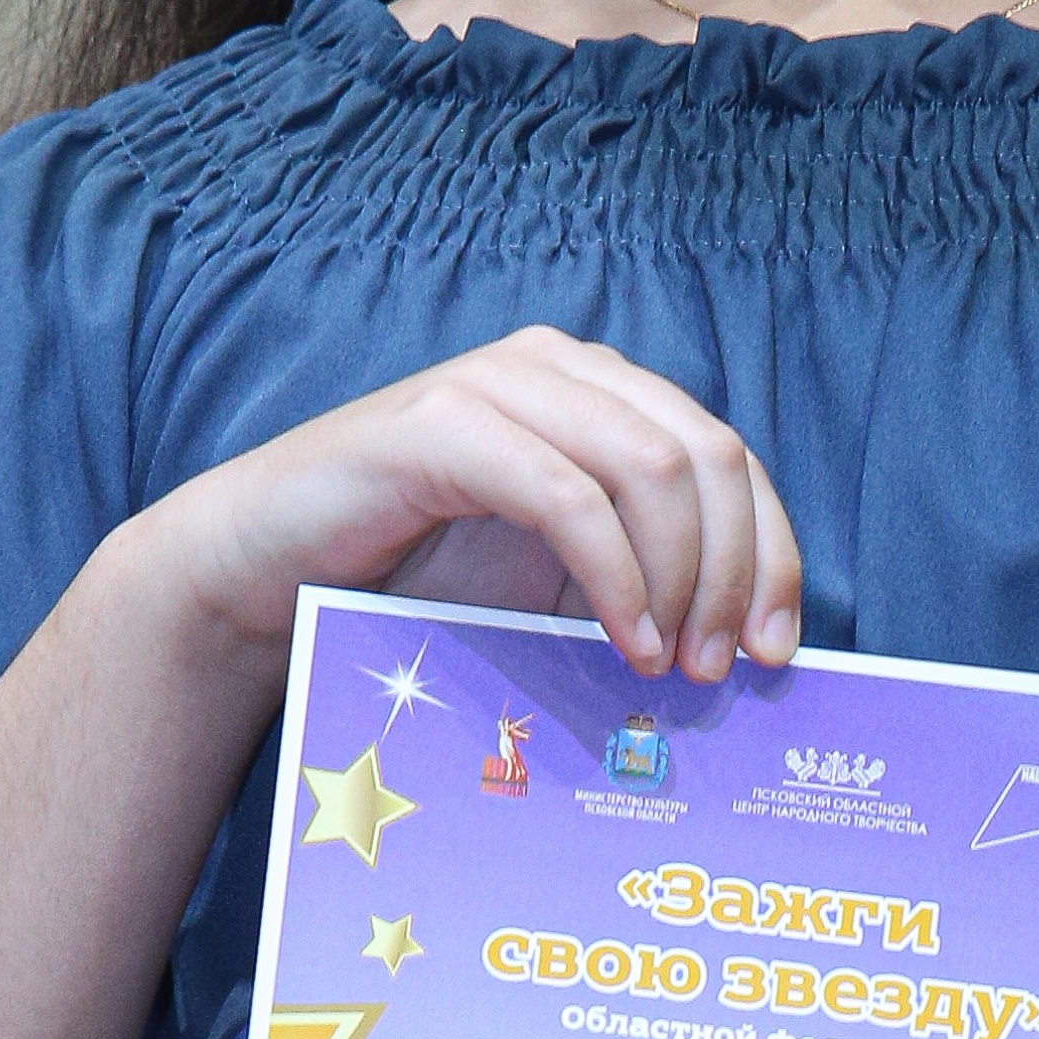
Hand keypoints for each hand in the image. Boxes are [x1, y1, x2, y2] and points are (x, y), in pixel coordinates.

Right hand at [129, 326, 801, 689]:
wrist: (261, 573)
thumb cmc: (410, 582)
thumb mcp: (553, 584)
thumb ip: (640, 585)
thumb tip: (747, 651)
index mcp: (602, 394)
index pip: (727, 459)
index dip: (772, 553)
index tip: (777, 650)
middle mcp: (560, 369)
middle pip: (706, 455)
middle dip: (734, 570)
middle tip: (722, 668)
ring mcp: (498, 385)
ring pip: (649, 465)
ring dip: (680, 577)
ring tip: (671, 664)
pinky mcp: (441, 423)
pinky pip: (565, 494)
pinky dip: (613, 574)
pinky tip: (622, 640)